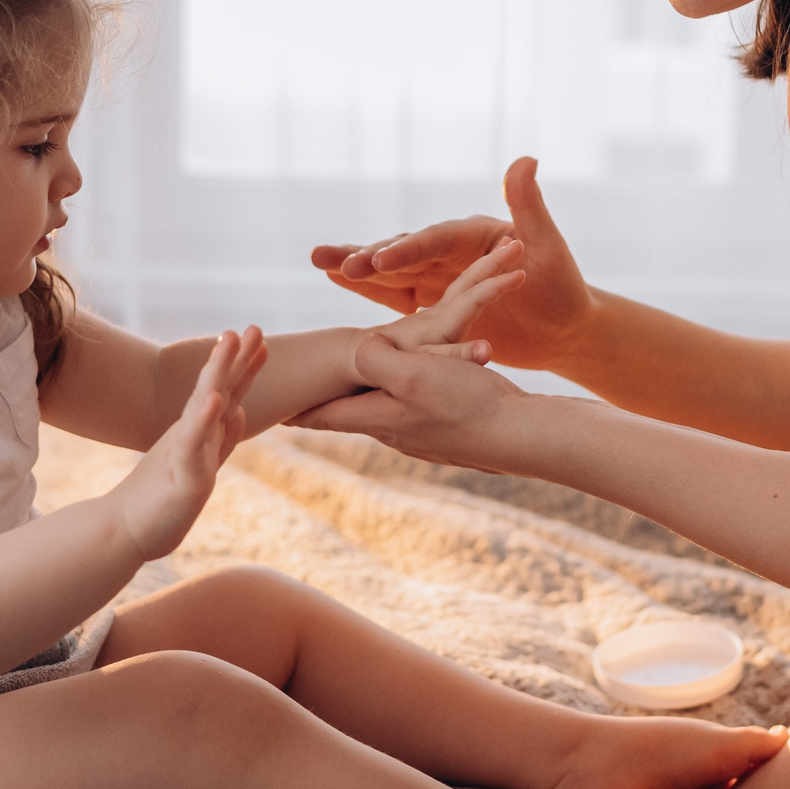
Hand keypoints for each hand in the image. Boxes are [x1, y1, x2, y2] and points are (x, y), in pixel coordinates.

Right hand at [110, 327, 267, 559]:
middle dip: (236, 357)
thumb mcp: (202, 466)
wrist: (125, 530)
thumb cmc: (163, 500)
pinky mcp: (180, 473)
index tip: (261, 342)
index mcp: (199, 433)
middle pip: (218, 388)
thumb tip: (238, 408)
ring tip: (231, 338)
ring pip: (205, 403)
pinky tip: (214, 400)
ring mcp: (186, 450)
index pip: (227, 395)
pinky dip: (203, 420)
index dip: (244, 368)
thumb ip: (221, 438)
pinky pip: (192, 442)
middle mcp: (193, 434)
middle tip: (253, 327)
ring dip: (219, 370)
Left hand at [292, 332, 532, 471]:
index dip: (295, 410)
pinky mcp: (447, 431)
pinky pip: (414, 409)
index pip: (322, 415)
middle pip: (348, 415)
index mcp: (377, 417)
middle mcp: (394, 431)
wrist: (519, 434)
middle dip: (325, 406)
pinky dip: (401, 396)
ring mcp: (421, 436)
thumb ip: (374, 359)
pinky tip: (410, 392)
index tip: (270, 412)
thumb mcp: (411, 372)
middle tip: (300, 402)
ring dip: (365, 398)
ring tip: (349, 392)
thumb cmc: (465, 402)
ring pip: (383, 411)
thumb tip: (355, 352)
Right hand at [309, 157, 595, 373]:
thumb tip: (525, 158)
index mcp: (473, 235)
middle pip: (404, 252)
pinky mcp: (431, 304)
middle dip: (368, 258)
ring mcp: (437, 276)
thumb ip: (528, 207)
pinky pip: (393, 295)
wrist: (563, 328)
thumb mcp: (548, 246)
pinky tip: (335, 277)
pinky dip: (366, 288)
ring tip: (318, 260)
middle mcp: (449, 251)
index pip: (436, 241)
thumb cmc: (563, 286)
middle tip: (331, 261)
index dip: (408, 249)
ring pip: (389, 272)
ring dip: (355, 268)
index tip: (381, 258)